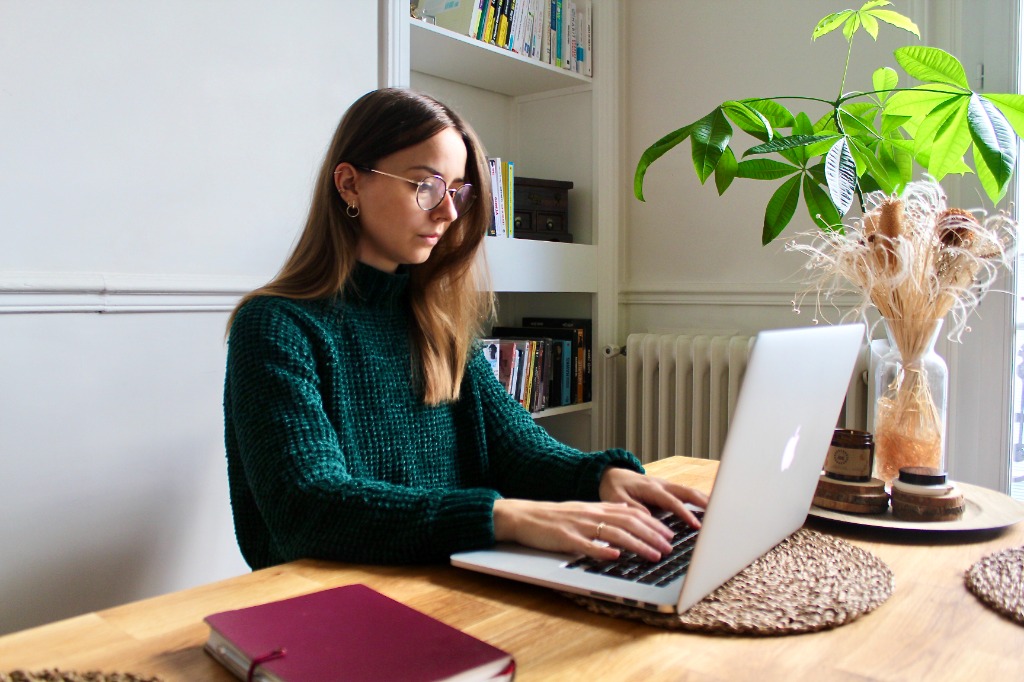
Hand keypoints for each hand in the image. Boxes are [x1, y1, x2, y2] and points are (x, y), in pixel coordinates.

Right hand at [492, 498, 676, 561]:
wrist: (522, 516)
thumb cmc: (552, 517)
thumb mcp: (581, 510)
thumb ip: (603, 512)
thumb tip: (626, 514)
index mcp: (596, 507)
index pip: (631, 513)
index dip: (653, 524)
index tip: (669, 534)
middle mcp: (591, 514)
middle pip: (628, 522)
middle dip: (652, 535)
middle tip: (669, 547)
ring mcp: (578, 526)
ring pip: (613, 533)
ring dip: (637, 545)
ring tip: (653, 555)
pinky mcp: (564, 538)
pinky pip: (586, 545)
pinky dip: (602, 551)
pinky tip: (615, 557)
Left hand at [598, 467, 708, 529]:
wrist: (611, 474)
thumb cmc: (613, 488)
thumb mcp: (617, 499)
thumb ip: (633, 508)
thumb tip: (650, 518)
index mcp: (651, 488)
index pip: (672, 502)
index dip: (685, 513)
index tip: (697, 525)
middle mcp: (662, 484)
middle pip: (687, 492)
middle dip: (704, 503)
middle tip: (719, 515)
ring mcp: (667, 485)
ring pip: (690, 491)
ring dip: (705, 500)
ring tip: (722, 511)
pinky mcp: (668, 489)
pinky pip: (687, 493)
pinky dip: (700, 499)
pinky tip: (711, 506)